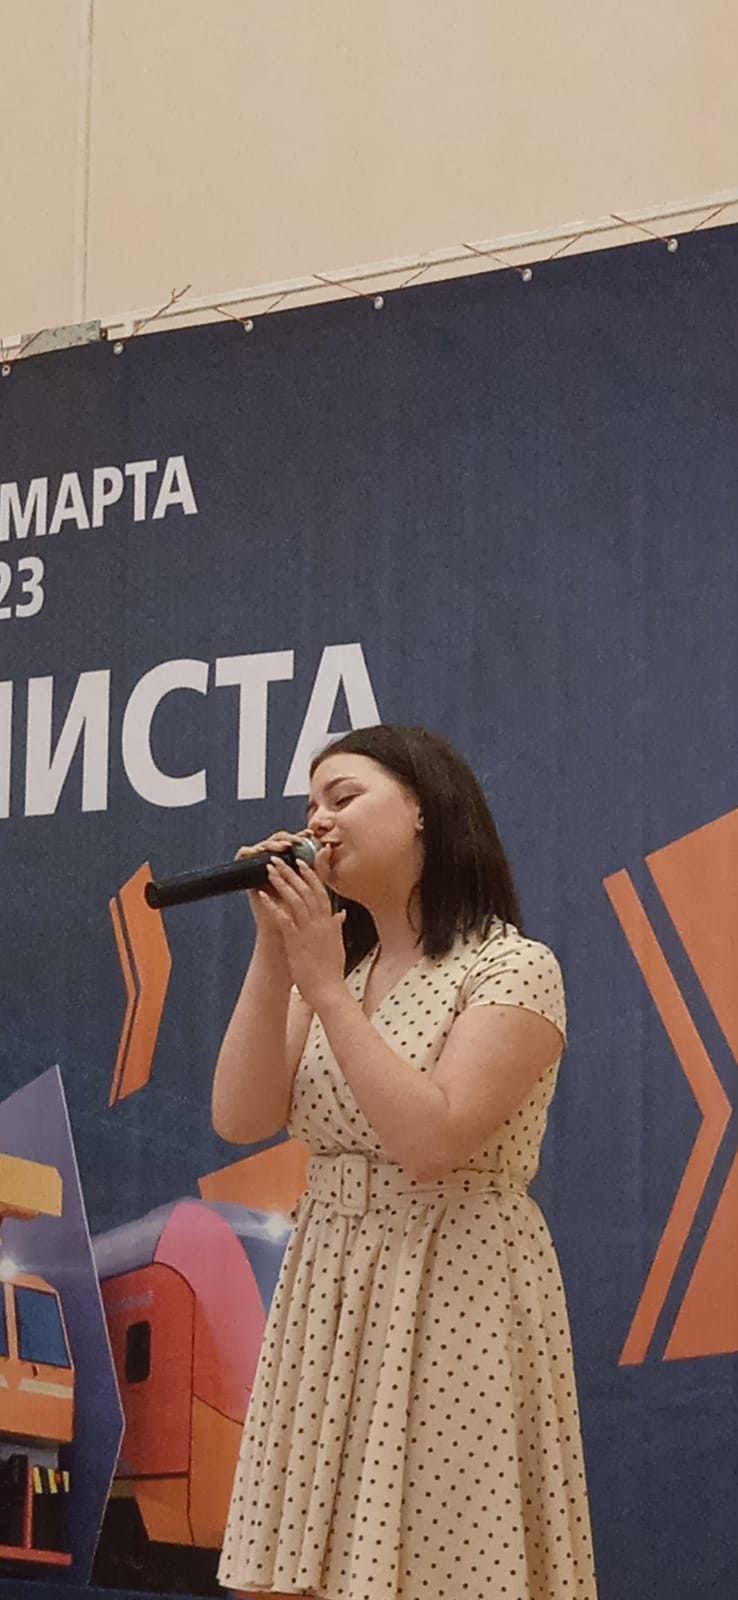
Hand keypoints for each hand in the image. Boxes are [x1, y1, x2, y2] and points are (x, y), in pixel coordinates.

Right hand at [235, 831, 313, 949]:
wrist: (287, 933)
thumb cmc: (303, 913)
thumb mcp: (314, 888)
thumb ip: (321, 868)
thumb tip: (328, 847)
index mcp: (290, 863)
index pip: (294, 843)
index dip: (301, 836)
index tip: (312, 835)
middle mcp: (273, 863)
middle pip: (278, 840)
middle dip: (288, 837)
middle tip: (298, 840)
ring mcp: (259, 866)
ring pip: (263, 845)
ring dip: (274, 843)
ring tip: (285, 847)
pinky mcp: (246, 873)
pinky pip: (244, 854)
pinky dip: (252, 850)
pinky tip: (264, 853)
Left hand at [257, 854, 345, 1010]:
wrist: (329, 990)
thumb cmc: (332, 971)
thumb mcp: (338, 944)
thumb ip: (337, 927)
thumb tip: (341, 914)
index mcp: (330, 922)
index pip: (321, 891)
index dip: (311, 875)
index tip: (302, 862)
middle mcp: (321, 922)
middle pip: (307, 890)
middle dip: (292, 872)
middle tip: (280, 860)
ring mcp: (309, 931)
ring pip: (295, 899)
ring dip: (282, 882)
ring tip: (270, 870)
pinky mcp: (296, 941)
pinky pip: (283, 918)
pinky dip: (272, 905)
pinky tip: (262, 895)